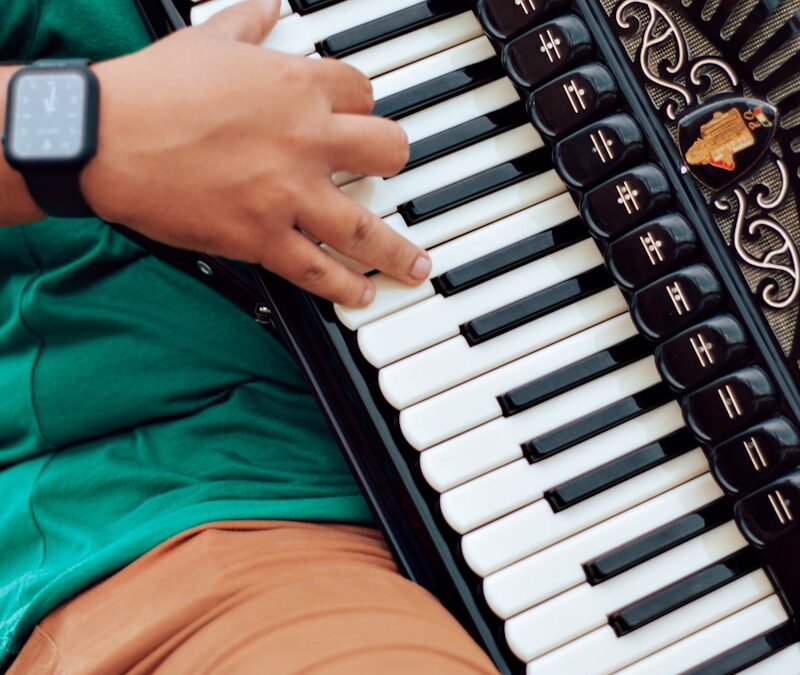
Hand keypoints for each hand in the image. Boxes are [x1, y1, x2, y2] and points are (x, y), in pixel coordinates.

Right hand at [81, 0, 430, 306]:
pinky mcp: (262, 238)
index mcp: (297, 86)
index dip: (364, 105)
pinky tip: (363, 294)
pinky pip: (317, 270)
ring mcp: (288, 194)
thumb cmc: (152, 89)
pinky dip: (344, 287)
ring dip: (397, 252)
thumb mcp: (207, 38)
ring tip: (415, 267)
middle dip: (394, 162)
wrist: (105, 139)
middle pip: (389, 153)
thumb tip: (270, 4)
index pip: (363, 93)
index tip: (358, 116)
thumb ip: (249, 21)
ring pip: (366, 229)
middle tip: (389, 173)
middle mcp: (306, 141)